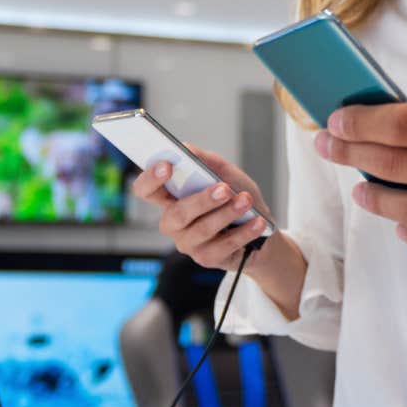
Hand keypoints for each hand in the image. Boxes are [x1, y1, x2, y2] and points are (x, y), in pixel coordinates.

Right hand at [130, 146, 274, 270]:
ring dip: (227, 213)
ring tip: (246, 200)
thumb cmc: (236, 195)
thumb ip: (205, 160)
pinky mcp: (207, 259)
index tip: (167, 165)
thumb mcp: (224, 172)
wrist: (260, 228)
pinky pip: (224, 246)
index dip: (150, 178)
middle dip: (202, 200)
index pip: (146, 190)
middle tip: (224, 189)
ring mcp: (189, 243)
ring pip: (202, 230)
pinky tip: (257, 221)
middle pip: (177, 214)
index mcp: (170, 198)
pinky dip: (244, 232)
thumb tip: (186, 147)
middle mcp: (173, 223)